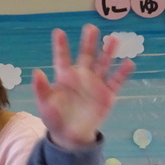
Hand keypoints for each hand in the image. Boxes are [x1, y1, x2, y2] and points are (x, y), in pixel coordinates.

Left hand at [32, 24, 133, 149]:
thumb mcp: (44, 104)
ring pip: (103, 65)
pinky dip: (122, 73)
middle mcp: (81, 76)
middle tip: (91, 28)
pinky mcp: (107, 95)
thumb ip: (41, 88)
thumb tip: (36, 72)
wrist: (69, 136)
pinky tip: (128, 63)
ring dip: (108, 53)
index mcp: (64, 77)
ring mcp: (95, 84)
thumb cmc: (54, 118)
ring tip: (113, 39)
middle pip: (86, 56)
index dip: (60, 46)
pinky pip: (116, 82)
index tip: (58, 32)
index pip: (62, 58)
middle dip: (89, 42)